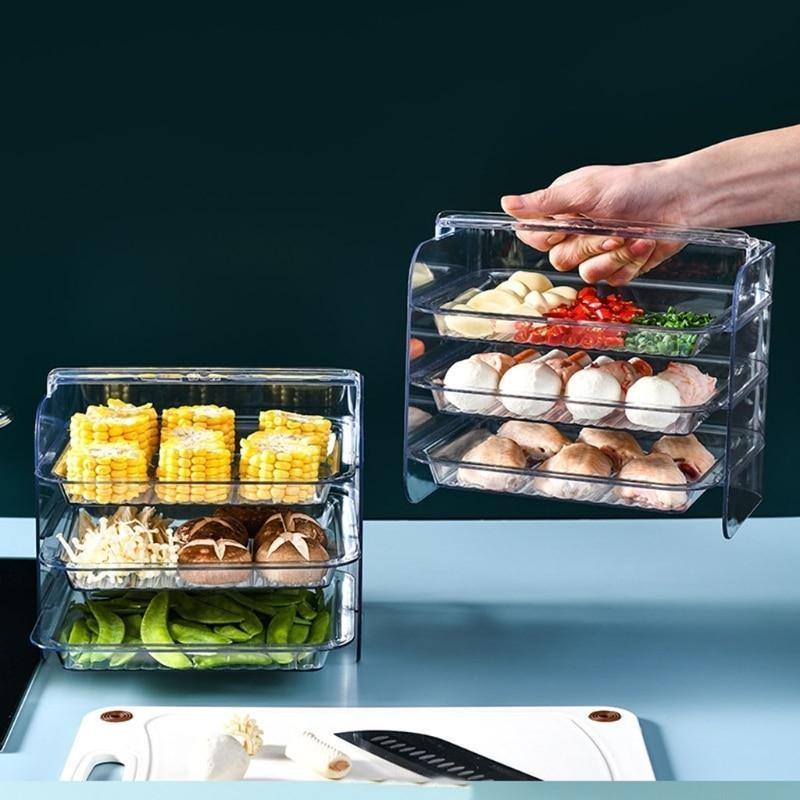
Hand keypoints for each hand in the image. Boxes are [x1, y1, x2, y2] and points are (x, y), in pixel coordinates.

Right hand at [501, 161, 691, 284]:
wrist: (685, 200)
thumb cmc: (638, 186)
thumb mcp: (586, 190)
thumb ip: (545, 202)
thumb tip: (506, 204)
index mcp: (563, 210)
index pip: (534, 237)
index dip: (550, 238)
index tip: (568, 227)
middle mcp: (577, 232)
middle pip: (560, 260)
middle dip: (589, 246)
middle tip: (610, 229)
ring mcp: (598, 252)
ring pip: (586, 274)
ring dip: (613, 255)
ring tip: (633, 235)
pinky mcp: (619, 267)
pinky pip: (612, 279)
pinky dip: (630, 262)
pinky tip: (643, 244)